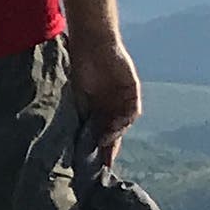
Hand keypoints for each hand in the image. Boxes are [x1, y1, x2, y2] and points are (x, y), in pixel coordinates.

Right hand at [67, 29, 140, 160]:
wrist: (92, 44)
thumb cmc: (80, 66)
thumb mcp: (77, 94)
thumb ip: (82, 114)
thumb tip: (80, 137)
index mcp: (98, 108)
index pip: (100, 132)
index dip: (100, 148)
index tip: (96, 165)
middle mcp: (112, 106)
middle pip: (114, 132)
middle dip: (110, 147)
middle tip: (105, 163)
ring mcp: (123, 99)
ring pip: (123, 123)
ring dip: (116, 133)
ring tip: (106, 141)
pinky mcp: (132, 91)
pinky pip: (132, 110)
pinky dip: (125, 119)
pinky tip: (117, 125)